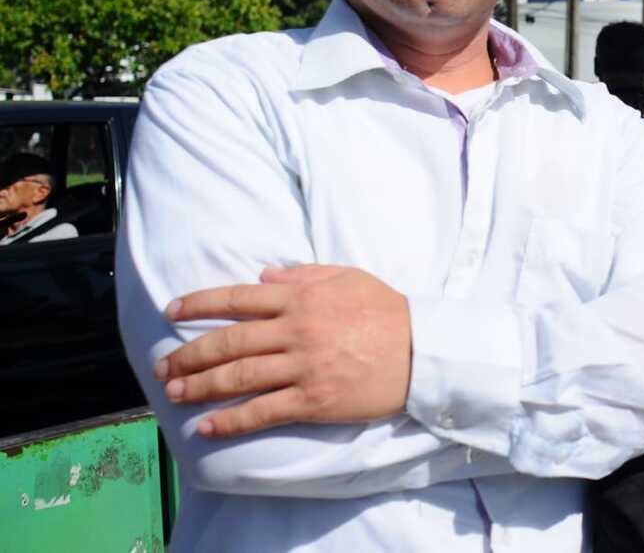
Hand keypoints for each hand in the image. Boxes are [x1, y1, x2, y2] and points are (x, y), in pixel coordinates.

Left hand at [154, 265, 411, 437]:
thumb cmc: (388, 311)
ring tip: (173, 392)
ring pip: (238, 376)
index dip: (199, 303)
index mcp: (302, 297)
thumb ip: (305, 274)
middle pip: (228, 341)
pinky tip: (206, 426)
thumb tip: (264, 274)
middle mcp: (296, 330)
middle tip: (163, 366)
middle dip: (189, 354)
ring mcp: (303, 367)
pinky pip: (262, 411)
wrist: (422, 351)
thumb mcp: (349, 278)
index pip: (238, 298)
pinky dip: (230, 420)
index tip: (171, 311)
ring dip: (200, 385)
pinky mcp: (313, 400)